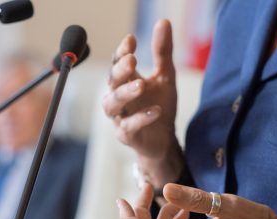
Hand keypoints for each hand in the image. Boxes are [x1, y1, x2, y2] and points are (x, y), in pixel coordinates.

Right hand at [103, 20, 177, 159]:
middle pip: (111, 82)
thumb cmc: (159, 105)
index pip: (117, 63)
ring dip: (124, 94)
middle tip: (132, 60)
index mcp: (125, 81)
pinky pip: (128, 127)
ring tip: (140, 85)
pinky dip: (141, 118)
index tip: (131, 41)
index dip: (122, 52)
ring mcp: (120, 117)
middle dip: (119, 71)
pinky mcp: (126, 135)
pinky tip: (155, 111)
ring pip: (112, 105)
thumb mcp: (165, 76)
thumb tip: (163, 22)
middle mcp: (118, 98)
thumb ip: (162, 52)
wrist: (163, 139)